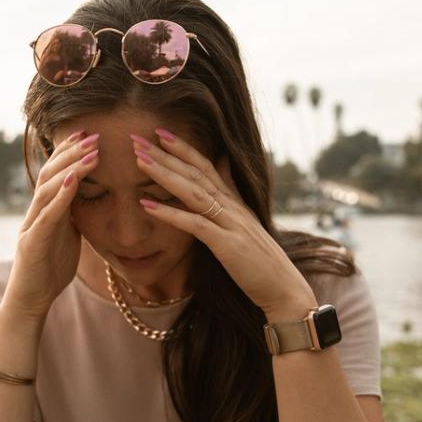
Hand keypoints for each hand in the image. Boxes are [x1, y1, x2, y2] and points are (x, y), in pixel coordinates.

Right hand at [3, 130, 100, 318]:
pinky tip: (73, 181)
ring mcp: (31, 226)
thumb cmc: (49, 269)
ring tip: (90, 152)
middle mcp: (35, 212)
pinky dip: (60, 197)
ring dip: (70, 168)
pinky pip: (47, 216)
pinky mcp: (32, 243)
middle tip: (93, 134)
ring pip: (48, 189)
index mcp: (46, 210)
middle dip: (71, 152)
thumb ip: (73, 215)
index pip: (56, 173)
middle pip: (50, 174)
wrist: (29, 301)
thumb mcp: (67, 236)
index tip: (88, 133)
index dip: (69, 152)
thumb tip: (88, 196)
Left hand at [131, 129, 315, 316]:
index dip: (183, 148)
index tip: (159, 132)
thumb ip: (232, 191)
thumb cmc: (262, 261)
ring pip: (193, 191)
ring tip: (139, 160)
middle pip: (195, 172)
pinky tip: (147, 205)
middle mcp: (232, 206)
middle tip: (137, 138)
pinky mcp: (227, 244)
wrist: (284, 288)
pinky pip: (195, 224)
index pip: (206, 166)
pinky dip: (170, 213)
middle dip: (165, 154)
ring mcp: (231, 223)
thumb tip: (223, 162)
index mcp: (234, 201)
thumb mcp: (246, 221)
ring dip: (164, 174)